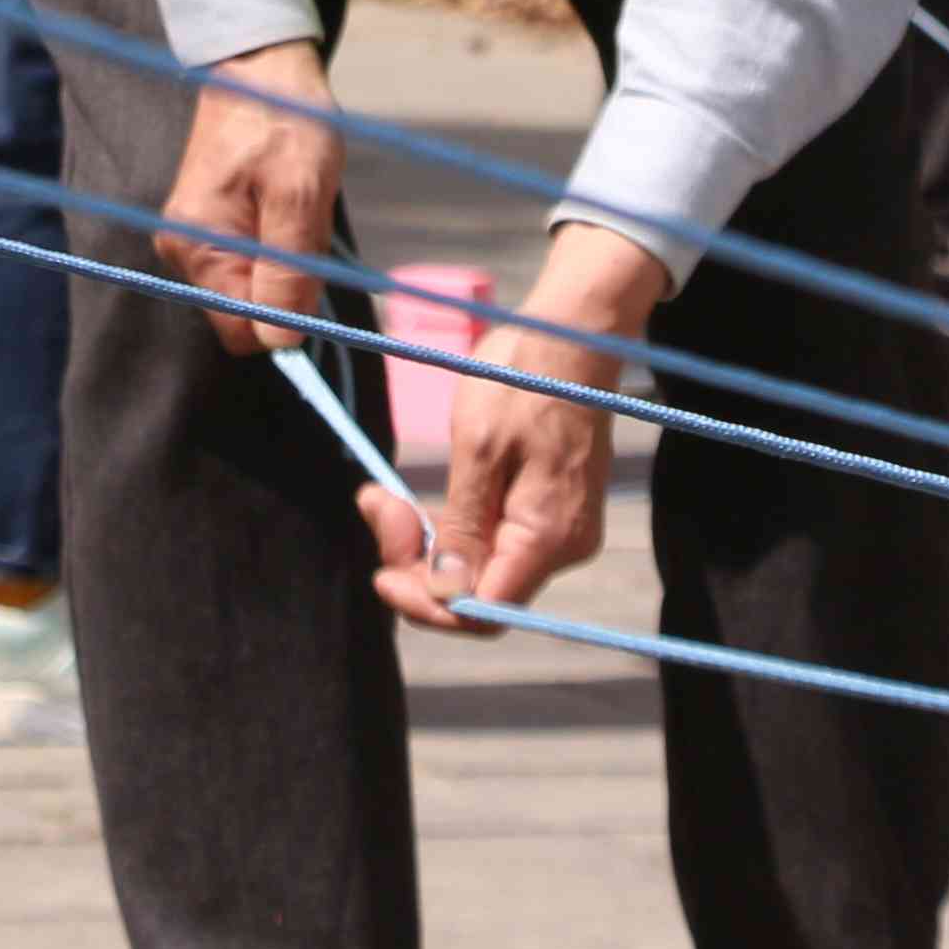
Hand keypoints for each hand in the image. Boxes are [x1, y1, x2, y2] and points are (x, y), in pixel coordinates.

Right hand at [161, 41, 341, 353]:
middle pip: (246, 311)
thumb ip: (287, 273)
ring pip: (253, 286)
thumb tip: (282, 343)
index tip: (314, 275)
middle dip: (287, 286)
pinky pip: (250, 261)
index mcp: (197, 246)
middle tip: (306, 228)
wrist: (263, 66)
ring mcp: (194, 237)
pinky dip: (278, 244)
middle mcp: (183, 250)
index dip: (285, 318)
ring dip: (286, 262)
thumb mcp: (299, 195)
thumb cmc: (284, 121)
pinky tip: (286, 203)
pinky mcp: (209, 224)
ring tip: (297, 206)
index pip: (242, 329)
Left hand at [368, 222, 657, 634]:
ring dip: (427, 542)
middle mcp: (563, 546)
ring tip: (381, 495)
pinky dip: (452, 526)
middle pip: (478, 592)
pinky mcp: (549, 511)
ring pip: (481, 568)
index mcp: (547, 536)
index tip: (379, 570)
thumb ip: (463, 527)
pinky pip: (495, 541)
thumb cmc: (524, 379)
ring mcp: (559, 530)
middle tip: (374, 502)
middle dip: (416, 563)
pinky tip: (418, 499)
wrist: (574, 336)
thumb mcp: (479, 447)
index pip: (481, 612)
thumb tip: (447, 595)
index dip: (426, 603)